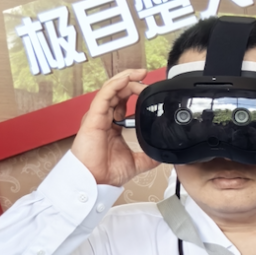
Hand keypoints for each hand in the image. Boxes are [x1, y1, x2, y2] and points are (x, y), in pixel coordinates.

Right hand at [70, 68, 158, 186]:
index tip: (148, 87)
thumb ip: (149, 156)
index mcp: (112, 126)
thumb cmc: (108, 173)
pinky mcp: (93, 118)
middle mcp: (104, 118)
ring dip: (125, 79)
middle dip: (131, 80)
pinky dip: (115, 86)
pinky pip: (104, 96)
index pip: (122, 101)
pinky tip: (126, 79)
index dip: (134, 91)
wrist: (97, 182)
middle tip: (146, 74)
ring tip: (139, 73)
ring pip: (111, 90)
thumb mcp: (137, 162)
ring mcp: (97, 117)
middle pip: (117, 92)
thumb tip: (163, 153)